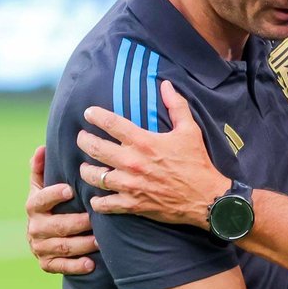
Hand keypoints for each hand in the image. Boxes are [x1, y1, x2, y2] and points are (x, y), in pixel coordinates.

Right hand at [25, 146, 96, 274]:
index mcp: (34, 206)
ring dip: (82, 244)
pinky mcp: (47, 264)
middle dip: (76, 223)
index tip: (69, 190)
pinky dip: (75, 266)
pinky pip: (61, 267)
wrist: (44, 235)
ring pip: (62, 247)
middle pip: (55, 226)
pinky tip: (91, 264)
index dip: (52, 195)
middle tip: (95, 219)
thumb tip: (41, 148)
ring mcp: (40, 247)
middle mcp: (34, 227)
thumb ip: (41, 169)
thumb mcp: (43, 186)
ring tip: (100, 240)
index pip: (40, 200)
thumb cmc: (51, 204)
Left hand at [78, 81, 230, 225]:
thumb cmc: (197, 163)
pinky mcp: (132, 204)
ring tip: (86, 166)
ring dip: (86, 170)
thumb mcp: (190, 131)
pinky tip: (97, 196)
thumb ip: (176, 106)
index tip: (88, 113)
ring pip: (93, 176)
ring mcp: (130, 185)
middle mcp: (132, 162)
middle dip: (83, 140)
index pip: (111, 123)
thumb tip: (166, 84)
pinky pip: (104, 203)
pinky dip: (97, 201)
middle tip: (82, 138)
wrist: (205, 198)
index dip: (95, 116)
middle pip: (94, 148)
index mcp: (144, 141)